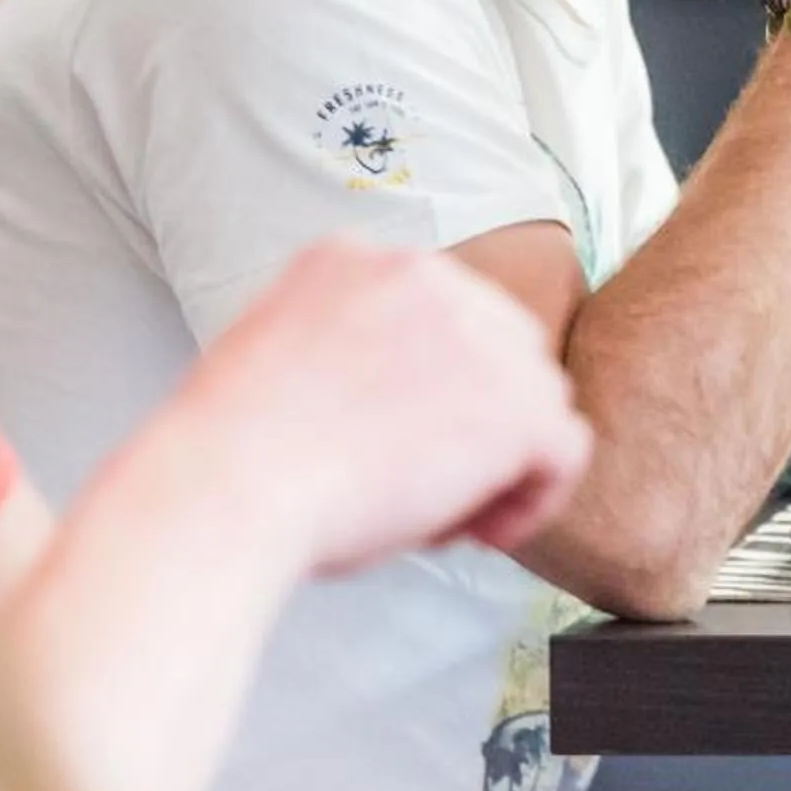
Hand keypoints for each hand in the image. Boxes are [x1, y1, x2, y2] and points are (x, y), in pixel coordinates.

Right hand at [177, 240, 591, 577]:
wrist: (227, 483)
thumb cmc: (226, 458)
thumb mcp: (271, 359)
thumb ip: (342, 355)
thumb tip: (392, 406)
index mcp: (353, 259)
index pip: (430, 317)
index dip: (423, 388)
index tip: (387, 445)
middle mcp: (426, 276)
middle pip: (492, 347)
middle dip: (467, 419)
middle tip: (421, 485)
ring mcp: (481, 334)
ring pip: (532, 396)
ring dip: (497, 461)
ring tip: (435, 515)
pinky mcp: (518, 404)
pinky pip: (565, 449)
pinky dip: (535, 497)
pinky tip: (483, 532)